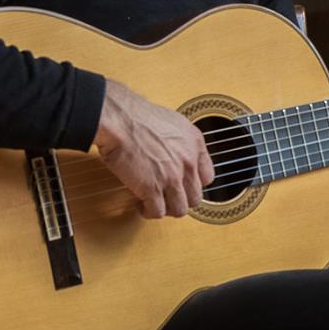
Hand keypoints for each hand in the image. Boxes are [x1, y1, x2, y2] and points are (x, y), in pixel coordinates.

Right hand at [94, 79, 213, 218]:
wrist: (120, 120)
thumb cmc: (138, 117)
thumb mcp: (173, 123)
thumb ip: (181, 141)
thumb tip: (177, 154)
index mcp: (195, 144)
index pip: (207, 177)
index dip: (192, 184)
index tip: (181, 185)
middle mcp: (188, 162)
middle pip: (195, 197)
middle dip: (179, 200)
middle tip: (165, 196)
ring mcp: (172, 177)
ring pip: (180, 209)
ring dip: (166, 209)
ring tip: (153, 202)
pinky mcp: (152, 188)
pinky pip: (158, 212)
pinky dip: (148, 212)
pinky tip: (140, 203)